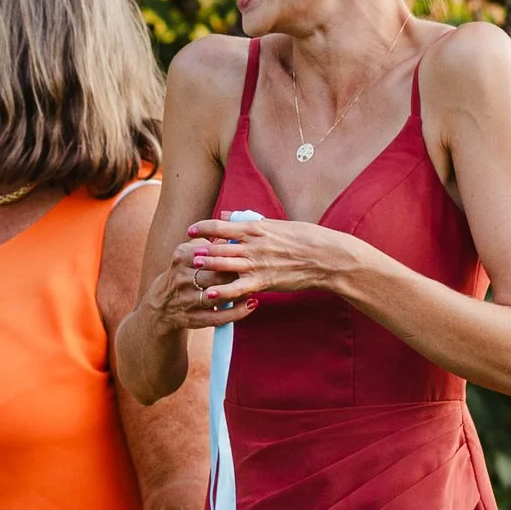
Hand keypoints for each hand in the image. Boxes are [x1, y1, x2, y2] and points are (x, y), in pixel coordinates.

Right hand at [142, 231, 262, 337]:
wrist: (161, 305)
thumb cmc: (184, 273)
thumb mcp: (188, 254)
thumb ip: (210, 244)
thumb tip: (235, 232)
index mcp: (181, 257)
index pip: (211, 253)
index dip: (232, 253)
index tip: (248, 252)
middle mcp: (181, 278)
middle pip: (216, 274)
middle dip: (237, 273)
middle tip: (256, 270)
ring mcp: (186, 300)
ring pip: (217, 296)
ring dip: (239, 292)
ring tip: (254, 287)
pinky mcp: (192, 319)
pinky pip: (218, 317)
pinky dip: (236, 312)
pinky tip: (251, 305)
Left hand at [184, 217, 367, 306]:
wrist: (328, 258)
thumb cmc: (305, 238)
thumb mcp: (276, 224)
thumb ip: (248, 221)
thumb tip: (226, 214)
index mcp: (256, 229)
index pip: (222, 225)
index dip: (204, 227)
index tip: (190, 230)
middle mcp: (254, 245)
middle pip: (219, 245)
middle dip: (200, 249)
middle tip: (182, 252)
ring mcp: (258, 263)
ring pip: (225, 264)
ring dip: (207, 266)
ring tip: (192, 267)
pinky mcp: (264, 281)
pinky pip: (239, 287)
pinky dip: (224, 291)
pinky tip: (210, 295)